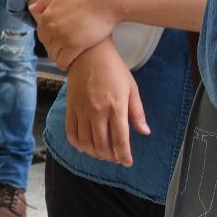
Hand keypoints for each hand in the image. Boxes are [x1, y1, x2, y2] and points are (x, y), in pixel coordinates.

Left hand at [31, 0, 118, 68]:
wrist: (107, 1)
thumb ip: (45, 0)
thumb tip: (32, 8)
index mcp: (47, 16)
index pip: (41, 34)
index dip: (49, 39)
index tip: (57, 41)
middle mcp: (51, 27)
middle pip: (47, 45)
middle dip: (55, 48)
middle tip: (64, 50)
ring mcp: (62, 37)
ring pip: (54, 55)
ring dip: (60, 57)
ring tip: (67, 57)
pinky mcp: (74, 46)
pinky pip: (64, 61)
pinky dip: (65, 64)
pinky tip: (70, 63)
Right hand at [63, 41, 148, 166]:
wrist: (89, 54)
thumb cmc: (114, 70)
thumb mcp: (131, 89)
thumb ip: (137, 112)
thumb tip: (144, 132)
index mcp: (116, 107)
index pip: (120, 140)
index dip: (124, 155)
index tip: (127, 162)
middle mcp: (97, 112)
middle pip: (102, 145)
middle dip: (110, 157)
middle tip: (115, 159)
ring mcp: (82, 111)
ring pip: (86, 142)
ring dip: (94, 153)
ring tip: (102, 154)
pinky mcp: (71, 108)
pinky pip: (71, 132)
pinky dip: (77, 144)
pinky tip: (84, 147)